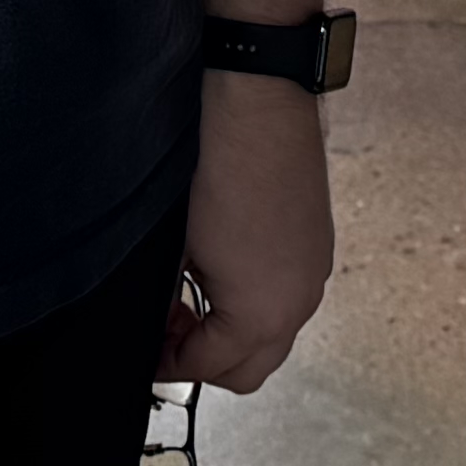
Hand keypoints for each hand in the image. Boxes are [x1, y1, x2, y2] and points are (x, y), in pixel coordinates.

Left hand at [164, 74, 332, 390]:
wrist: (257, 98)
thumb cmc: (217, 162)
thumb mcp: (176, 246)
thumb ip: (168, 301)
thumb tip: (158, 323)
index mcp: (263, 312)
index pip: (210, 367)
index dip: (170, 365)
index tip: (149, 353)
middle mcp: (300, 299)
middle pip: (250, 367)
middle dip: (206, 359)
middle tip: (168, 332)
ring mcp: (314, 269)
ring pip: (274, 333)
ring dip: (233, 330)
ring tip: (190, 297)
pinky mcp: (316, 241)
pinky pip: (288, 295)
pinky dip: (256, 300)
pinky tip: (223, 268)